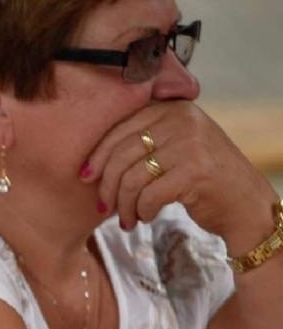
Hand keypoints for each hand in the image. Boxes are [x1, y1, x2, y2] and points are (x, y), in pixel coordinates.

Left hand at [81, 101, 275, 247]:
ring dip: (123, 205)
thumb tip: (88, 162)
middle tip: (104, 207)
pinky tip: (145, 217)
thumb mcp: (175, 146)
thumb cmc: (201, 178)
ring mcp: (191, 143)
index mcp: (172, 109)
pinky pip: (148, 194)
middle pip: (121, 154)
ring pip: (132, 177)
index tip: (85, 177)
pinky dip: (141, 211)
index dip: (97, 155)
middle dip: (107, 186)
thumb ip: (143, 140)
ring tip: (126, 219)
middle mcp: (183, 120)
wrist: (244, 203)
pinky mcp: (195, 171)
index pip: (120, 129)